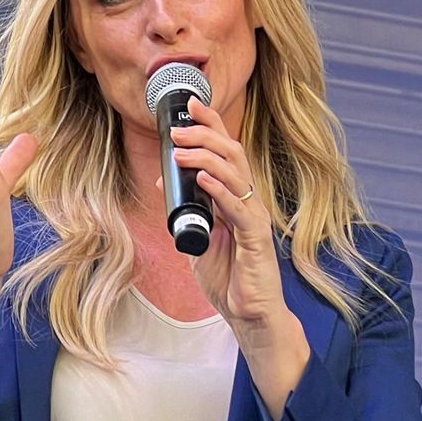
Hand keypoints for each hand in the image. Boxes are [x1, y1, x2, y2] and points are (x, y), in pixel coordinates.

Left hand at [167, 99, 308, 417]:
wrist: (250, 314)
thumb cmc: (230, 278)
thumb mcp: (199, 237)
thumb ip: (187, 211)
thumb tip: (165, 183)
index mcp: (237, 198)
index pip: (226, 152)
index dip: (210, 126)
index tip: (190, 105)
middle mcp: (250, 202)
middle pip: (233, 154)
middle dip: (206, 135)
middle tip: (178, 128)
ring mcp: (255, 219)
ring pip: (236, 175)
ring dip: (206, 158)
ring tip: (181, 150)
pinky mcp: (256, 239)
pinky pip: (239, 209)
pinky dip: (219, 191)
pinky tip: (202, 179)